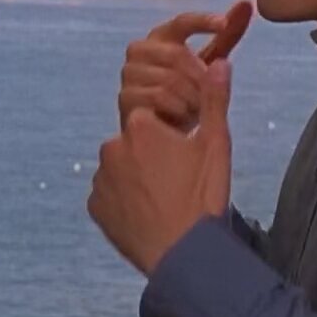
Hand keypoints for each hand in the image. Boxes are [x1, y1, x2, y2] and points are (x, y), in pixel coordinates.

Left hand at [88, 59, 233, 273]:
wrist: (184, 255)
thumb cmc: (202, 198)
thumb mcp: (216, 145)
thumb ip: (214, 100)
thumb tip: (221, 62)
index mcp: (141, 127)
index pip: (151, 121)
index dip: (168, 139)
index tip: (184, 160)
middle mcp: (111, 147)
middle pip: (133, 144)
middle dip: (150, 158)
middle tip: (175, 184)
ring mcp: (100, 179)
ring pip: (119, 170)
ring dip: (135, 180)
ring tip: (162, 202)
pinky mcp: (95, 207)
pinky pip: (108, 197)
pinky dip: (123, 203)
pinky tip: (146, 215)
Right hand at [118, 0, 250, 132]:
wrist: (165, 130)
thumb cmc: (188, 90)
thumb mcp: (211, 60)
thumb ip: (227, 34)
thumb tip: (246, 3)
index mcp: (161, 36)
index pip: (181, 21)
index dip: (202, 20)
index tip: (222, 24)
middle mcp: (140, 49)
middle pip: (177, 54)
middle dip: (201, 76)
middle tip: (212, 93)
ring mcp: (129, 73)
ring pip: (169, 78)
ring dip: (192, 96)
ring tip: (200, 108)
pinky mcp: (125, 97)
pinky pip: (158, 97)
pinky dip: (178, 108)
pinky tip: (185, 115)